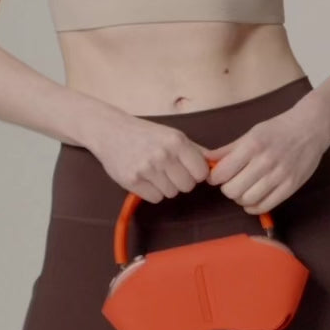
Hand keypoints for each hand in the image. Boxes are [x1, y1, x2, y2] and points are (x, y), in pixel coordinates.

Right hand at [88, 117, 211, 204]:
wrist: (110, 131)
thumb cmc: (146, 134)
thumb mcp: (173, 134)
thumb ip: (196, 150)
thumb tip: (219, 165)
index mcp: (177, 141)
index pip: (201, 173)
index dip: (195, 173)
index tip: (186, 168)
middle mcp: (163, 154)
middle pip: (187, 186)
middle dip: (180, 181)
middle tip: (167, 170)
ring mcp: (147, 168)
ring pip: (171, 194)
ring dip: (165, 186)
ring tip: (154, 171)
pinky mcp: (132, 181)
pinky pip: (155, 198)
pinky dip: (151, 192)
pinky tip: (144, 178)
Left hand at [197, 105, 329, 214]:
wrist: (310, 128)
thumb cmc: (278, 129)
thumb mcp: (251, 133)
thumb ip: (228, 149)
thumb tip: (205, 158)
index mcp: (252, 146)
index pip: (222, 173)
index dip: (215, 178)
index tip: (217, 177)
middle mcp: (265, 162)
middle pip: (232, 190)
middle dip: (227, 189)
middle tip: (231, 183)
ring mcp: (279, 176)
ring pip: (247, 200)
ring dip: (240, 198)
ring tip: (243, 190)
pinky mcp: (291, 187)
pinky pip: (265, 206)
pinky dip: (253, 207)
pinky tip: (252, 200)